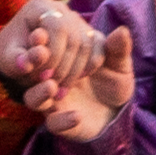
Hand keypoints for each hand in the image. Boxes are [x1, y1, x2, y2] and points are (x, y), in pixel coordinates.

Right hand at [0, 0, 134, 147]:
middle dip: (37, 66)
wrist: (117, 111)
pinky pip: (53, 123)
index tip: (40, 34)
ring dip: (38, 93)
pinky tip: (76, 116)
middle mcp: (52, 78)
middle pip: (34, 72)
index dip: (43, 41)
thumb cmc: (114, 81)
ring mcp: (53, 101)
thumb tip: (122, 31)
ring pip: (33, 98)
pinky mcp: (59, 121)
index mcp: (62, 58)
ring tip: (51, 87)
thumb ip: (117, 50)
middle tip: (43, 61)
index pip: (46, 48)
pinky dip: (62, 120)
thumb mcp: (118, 64)